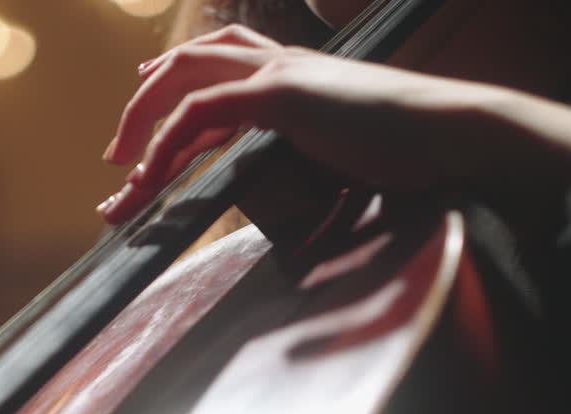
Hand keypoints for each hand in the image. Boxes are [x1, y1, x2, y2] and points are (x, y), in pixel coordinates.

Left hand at [97, 24, 570, 224]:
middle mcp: (283, 64)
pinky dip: (166, 143)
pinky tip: (151, 173)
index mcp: (299, 74)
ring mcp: (280, 74)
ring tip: (121, 171)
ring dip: (142, 126)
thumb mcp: (351, 153)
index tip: (149, 120)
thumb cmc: (415, 152)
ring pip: (183, 82)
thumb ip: (318, 161)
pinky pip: (200, 111)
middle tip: (118, 152)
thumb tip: (306, 193)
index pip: (221, 65)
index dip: (177, 87)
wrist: (453, 134)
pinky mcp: (280, 95)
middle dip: (145, 103)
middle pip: (191, 62)